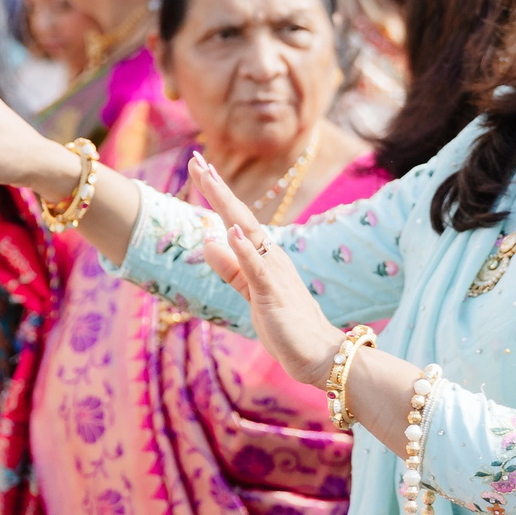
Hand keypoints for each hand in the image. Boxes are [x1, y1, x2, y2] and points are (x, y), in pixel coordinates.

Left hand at [185, 153, 343, 386]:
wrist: (318, 354)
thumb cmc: (286, 324)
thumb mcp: (249, 293)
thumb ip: (231, 269)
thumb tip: (209, 241)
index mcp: (264, 256)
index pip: (236, 220)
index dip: (216, 194)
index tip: (199, 168)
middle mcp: (271, 257)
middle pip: (239, 216)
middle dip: (217, 188)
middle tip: (197, 160)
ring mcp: (273, 272)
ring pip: (247, 232)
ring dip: (227, 205)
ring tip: (209, 180)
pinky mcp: (273, 293)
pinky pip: (256, 268)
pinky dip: (243, 248)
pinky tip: (230, 231)